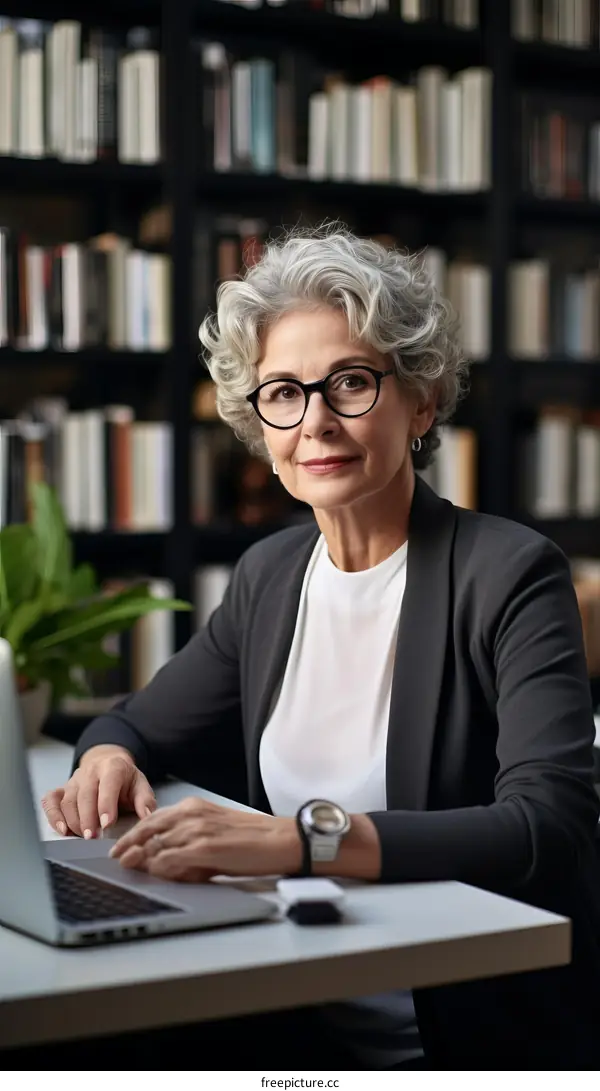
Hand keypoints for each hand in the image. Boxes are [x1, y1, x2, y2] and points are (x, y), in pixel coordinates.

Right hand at [42, 744, 156, 838]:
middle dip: (88, 818)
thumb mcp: (140, 785)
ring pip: (68, 800)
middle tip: (92, 837)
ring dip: (74, 821)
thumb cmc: (125, 780)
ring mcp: (74, 780)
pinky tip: (62, 830)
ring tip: (83, 837)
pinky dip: (53, 816)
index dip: (106, 804)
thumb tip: (147, 817)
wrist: (108, 765)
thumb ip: (145, 801)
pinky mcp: (62, 789)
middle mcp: (90, 771)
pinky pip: (51, 801)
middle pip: (85, 794)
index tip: (107, 824)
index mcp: (113, 767)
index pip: (108, 783)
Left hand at [109, 796, 301, 881]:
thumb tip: (163, 864)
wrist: (278, 840)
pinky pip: (171, 858)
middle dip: (129, 844)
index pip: (154, 819)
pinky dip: (159, 867)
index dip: (134, 834)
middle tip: (116, 858)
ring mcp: (197, 830)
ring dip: (140, 858)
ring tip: (127, 867)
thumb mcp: (213, 835)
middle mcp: (192, 814)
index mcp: (194, 807)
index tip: (122, 846)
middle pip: (148, 829)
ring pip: (156, 844)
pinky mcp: (204, 848)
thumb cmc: (250, 840)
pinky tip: (154, 873)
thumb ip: (187, 845)